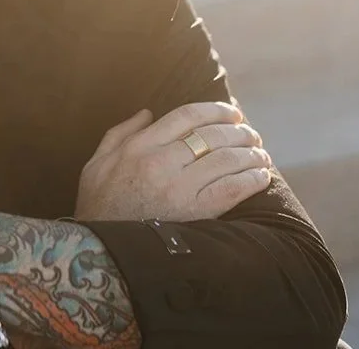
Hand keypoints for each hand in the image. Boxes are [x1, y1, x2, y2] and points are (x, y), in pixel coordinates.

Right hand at [74, 101, 271, 221]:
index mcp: (139, 145)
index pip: (186, 116)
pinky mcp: (194, 213)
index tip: (230, 112)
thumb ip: (120, 133)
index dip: (214, 109)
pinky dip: (251, 179)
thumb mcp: (97, 162)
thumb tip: (147, 113)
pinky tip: (261, 176)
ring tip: (261, 154)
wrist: (100, 249)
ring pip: (226, 160)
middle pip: (212, 135)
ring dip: (251, 153)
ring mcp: (178, 188)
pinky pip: (232, 189)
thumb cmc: (98, 205)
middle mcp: (160, 162)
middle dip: (239, 131)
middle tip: (251, 133)